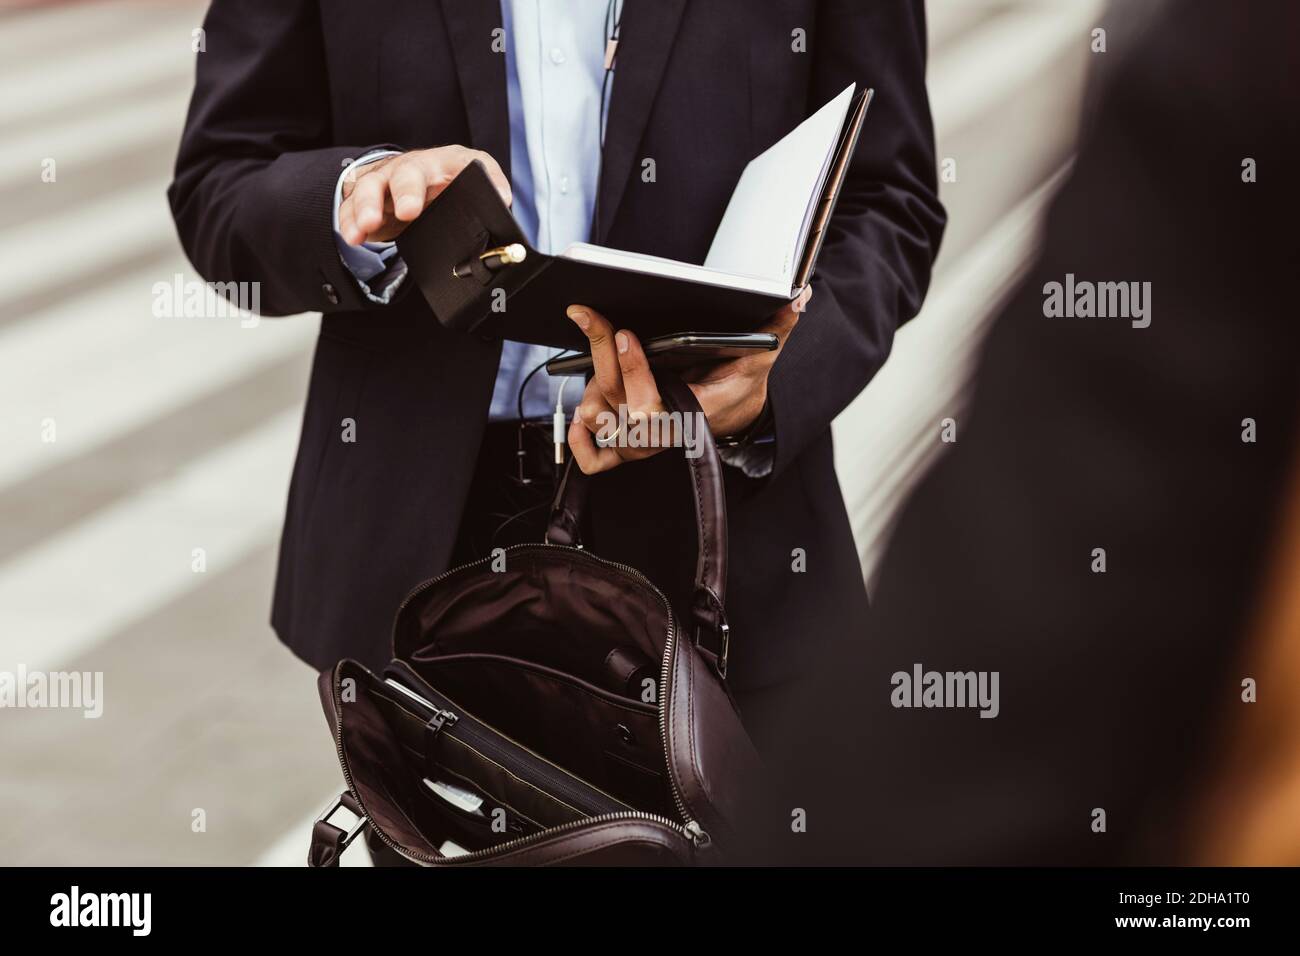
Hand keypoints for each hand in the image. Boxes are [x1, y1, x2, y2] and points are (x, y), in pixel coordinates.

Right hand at [338, 146, 510, 245]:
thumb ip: (491, 190)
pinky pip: (353, 206)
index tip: (443, 197)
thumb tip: (502, 198)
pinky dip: (350, 220)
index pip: (453, 161)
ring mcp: (388, 179)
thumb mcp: (477, 187)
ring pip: (371, 185)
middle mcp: (415, 166)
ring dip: (367, 206)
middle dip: (406, 191)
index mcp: (449, 162)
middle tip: (408, 212)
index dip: (451, 174)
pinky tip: (353, 236)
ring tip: (366, 227)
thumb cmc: (454, 187)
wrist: (426, 185)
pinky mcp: (368, 198)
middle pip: (406, 172)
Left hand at [565, 286, 810, 473]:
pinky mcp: (629, 444)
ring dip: (593, 386)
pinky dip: (582, 441)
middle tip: (599, 321)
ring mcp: (644, 440)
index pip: (655, 406)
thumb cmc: (742, 382)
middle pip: (620, 407)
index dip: (634, 372)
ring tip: (594, 343)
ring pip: (603, 423)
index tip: (625, 333)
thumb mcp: (762, 354)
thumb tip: (796, 297)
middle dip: (605, 362)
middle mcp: (665, 431)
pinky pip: (597, 460)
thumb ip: (777, 327)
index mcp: (694, 413)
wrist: (736, 410)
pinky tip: (580, 410)